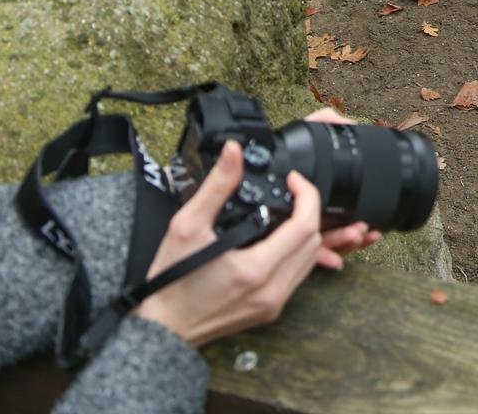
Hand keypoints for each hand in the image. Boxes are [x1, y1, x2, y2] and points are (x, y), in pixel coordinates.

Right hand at [130, 111, 379, 348]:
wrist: (163, 326)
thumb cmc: (171, 281)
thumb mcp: (188, 226)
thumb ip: (217, 186)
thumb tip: (234, 152)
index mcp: (256, 270)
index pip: (305, 226)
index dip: (307, 195)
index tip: (294, 180)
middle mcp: (273, 291)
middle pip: (314, 242)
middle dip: (311, 210)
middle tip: (293, 191)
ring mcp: (274, 303)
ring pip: (311, 259)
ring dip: (308, 232)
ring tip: (293, 209)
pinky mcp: (271, 309)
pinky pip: (299, 275)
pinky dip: (299, 252)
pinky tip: (284, 238)